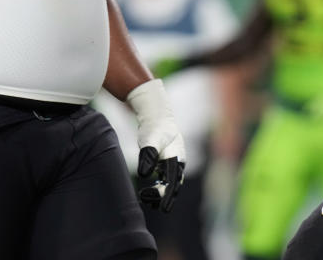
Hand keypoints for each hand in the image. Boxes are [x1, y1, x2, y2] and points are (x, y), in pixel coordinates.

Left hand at [126, 79, 186, 211]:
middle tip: (153, 207)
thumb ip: (148, 156)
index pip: (173, 182)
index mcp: (177, 158)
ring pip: (171, 184)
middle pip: (174, 185)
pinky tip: (149, 193)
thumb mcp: (150, 140)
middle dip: (165, 198)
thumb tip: (144, 174)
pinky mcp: (167, 163)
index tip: (159, 207)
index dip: (167, 196)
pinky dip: (159, 187)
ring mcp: (174, 163)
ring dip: (162, 194)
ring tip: (147, 200)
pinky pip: (166, 179)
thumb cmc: (154, 127)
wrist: (157, 116)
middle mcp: (178, 163)